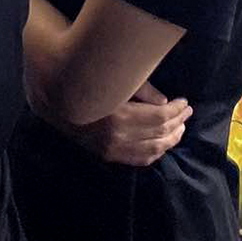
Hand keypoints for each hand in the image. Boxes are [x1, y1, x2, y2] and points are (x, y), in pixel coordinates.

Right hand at [64, 83, 190, 166]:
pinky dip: (157, 152)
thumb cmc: (86, 86)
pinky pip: (140, 159)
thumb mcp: (113, 81)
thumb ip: (140, 89)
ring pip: (154, 149)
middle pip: (159, 132)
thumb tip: (165, 101)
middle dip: (178, 121)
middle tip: (187, 112)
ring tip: (181, 127)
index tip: (184, 102)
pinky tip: (164, 143)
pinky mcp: (108, 156)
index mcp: (118, 115)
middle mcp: (117, 136)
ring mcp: (113, 149)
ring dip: (171, 138)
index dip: (176, 109)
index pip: (159, 116)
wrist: (54, 103)